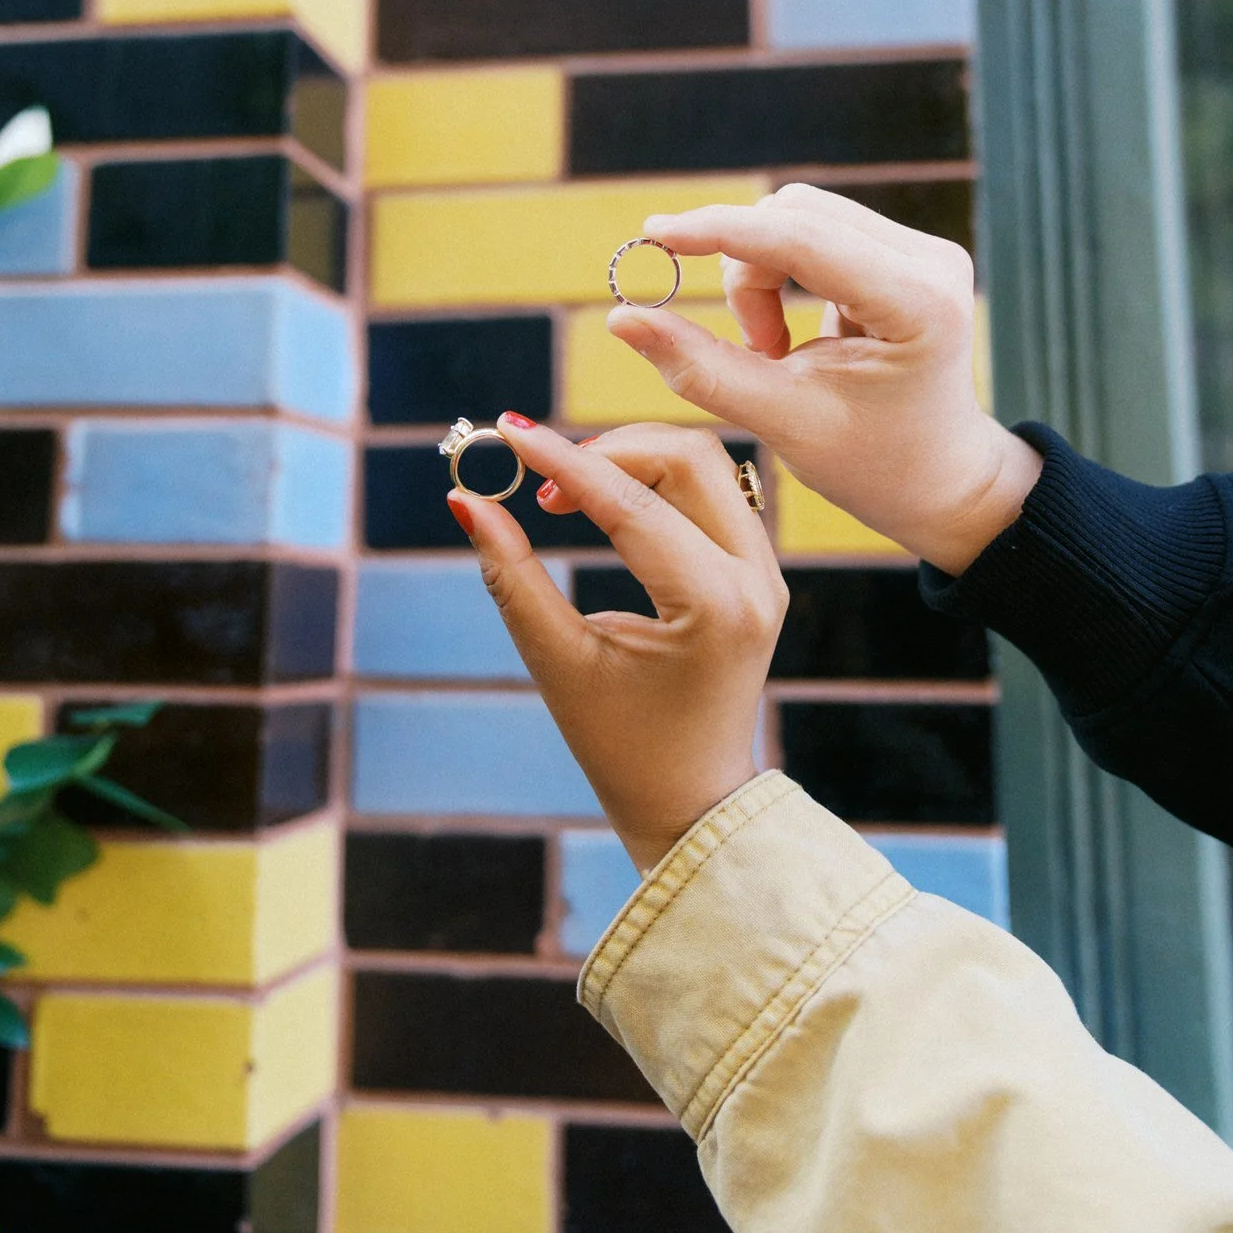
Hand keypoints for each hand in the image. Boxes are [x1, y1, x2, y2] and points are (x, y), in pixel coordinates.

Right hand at [447, 418, 787, 872]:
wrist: (693, 801)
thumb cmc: (621, 745)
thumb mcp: (559, 661)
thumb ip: (513, 577)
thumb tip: (466, 502)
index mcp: (715, 606)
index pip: (632, 504)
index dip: (564, 460)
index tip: (509, 430)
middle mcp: (756, 578)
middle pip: (687, 457)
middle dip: (608, 449)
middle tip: (543, 482)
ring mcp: (766, 571)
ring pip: (704, 464)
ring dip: (633, 458)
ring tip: (567, 493)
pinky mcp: (758, 570)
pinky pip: (712, 492)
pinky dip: (655, 480)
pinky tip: (605, 501)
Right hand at [606, 184, 1041, 575]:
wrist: (943, 481)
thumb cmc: (872, 465)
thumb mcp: (780, 421)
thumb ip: (699, 368)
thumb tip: (621, 317)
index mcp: (918, 305)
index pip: (802, 239)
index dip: (721, 232)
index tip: (654, 234)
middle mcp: (931, 261)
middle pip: (795, 215)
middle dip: (745, 272)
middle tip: (751, 349)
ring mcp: (924, 250)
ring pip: (798, 217)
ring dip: (759, 274)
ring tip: (772, 350)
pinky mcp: (906, 251)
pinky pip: (814, 230)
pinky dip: (779, 273)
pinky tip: (792, 335)